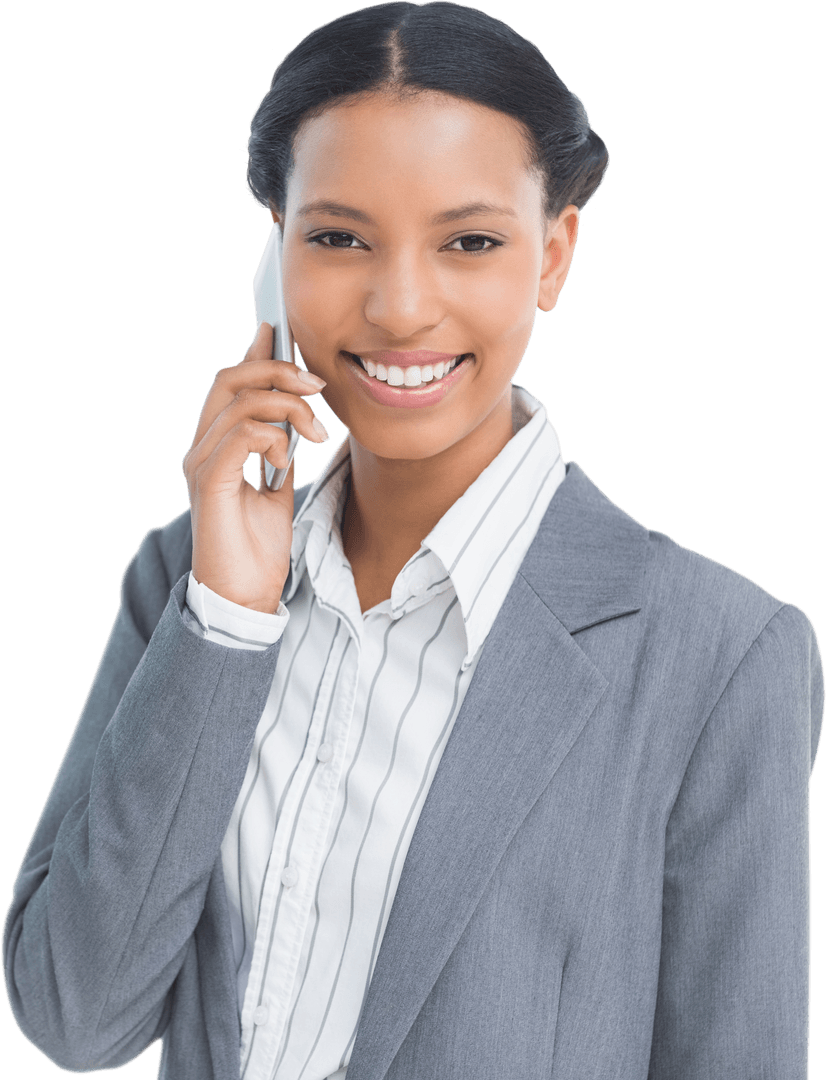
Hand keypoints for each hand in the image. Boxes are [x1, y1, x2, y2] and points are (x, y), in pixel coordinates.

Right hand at [183, 321, 329, 612]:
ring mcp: (202, 463)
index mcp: (216, 447)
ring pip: (239, 401)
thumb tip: (295, 429)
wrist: (245, 597)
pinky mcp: (211, 482)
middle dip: (278, 370)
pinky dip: (271, 436)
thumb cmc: (257, 551)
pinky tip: (287, 457)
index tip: (281, 334)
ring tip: (315, 431)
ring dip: (287, 407)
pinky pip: (240, 435)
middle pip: (230, 379)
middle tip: (316, 385)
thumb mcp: (277, 494)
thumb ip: (279, 457)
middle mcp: (202, 448)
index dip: (255, 355)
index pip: (231, 386)